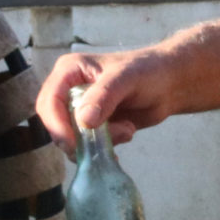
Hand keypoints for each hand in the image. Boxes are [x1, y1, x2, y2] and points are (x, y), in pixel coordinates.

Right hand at [35, 47, 181, 152]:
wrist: (170, 84)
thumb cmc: (148, 71)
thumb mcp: (125, 78)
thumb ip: (104, 97)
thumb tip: (83, 121)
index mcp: (69, 72)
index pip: (49, 102)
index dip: (56, 125)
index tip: (72, 143)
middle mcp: (68, 91)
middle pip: (55, 124)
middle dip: (79, 138)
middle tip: (106, 140)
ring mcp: (80, 111)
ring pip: (72, 139)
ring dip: (98, 143)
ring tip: (126, 129)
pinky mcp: (93, 127)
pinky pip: (87, 146)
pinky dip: (104, 148)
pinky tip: (126, 133)